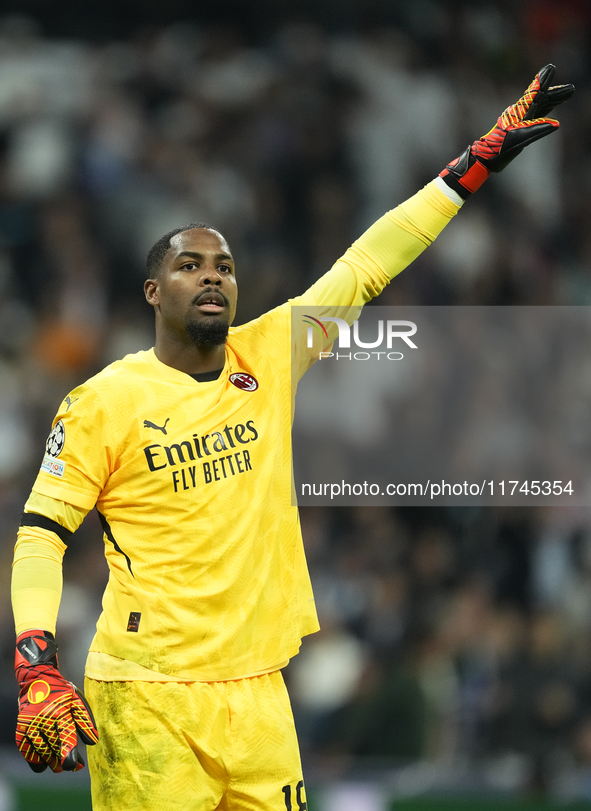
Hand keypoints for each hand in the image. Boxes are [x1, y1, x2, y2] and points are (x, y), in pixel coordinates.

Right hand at [15, 630, 98, 772]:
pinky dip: (34, 760)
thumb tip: (93, 742)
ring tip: (59, 767)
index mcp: (60, 712)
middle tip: (72, 768)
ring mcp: (31, 725)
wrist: (37, 679)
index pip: (65, 738)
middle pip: (53, 749)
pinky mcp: (21, 729)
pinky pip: (27, 751)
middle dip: (62, 762)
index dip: (69, 755)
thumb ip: (86, 721)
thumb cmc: (61, 692)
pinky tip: (43, 765)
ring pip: (40, 752)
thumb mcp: (77, 700)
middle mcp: (44, 719)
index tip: (74, 766)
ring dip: (50, 763)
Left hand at [440, 64, 573, 197]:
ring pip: (540, 105)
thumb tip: (556, 124)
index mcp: (520, 113)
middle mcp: (520, 112)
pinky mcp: (520, 125)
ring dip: (553, 99)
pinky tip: (551, 105)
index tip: (550, 68)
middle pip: (541, 99)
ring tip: (566, 92)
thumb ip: (536, 129)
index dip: (543, 81)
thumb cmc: (499, 148)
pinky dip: (545, 107)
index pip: (534, 94)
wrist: (486, 156)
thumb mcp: (519, 140)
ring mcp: (520, 118)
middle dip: (555, 93)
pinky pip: (536, 112)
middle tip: (570, 88)